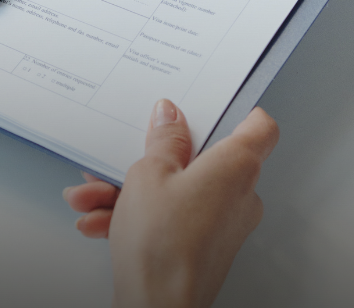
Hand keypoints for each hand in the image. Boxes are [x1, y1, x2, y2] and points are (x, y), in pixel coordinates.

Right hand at [62, 101, 279, 307]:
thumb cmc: (163, 245)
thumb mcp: (149, 173)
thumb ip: (163, 140)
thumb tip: (171, 118)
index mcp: (236, 167)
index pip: (259, 128)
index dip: (239, 111)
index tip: (212, 104)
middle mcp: (238, 196)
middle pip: (202, 160)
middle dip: (152, 159)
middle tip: (127, 156)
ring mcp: (222, 226)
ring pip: (177, 193)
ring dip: (130, 192)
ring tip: (94, 197)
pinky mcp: (203, 249)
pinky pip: (170, 220)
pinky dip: (135, 218)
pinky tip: (100, 222)